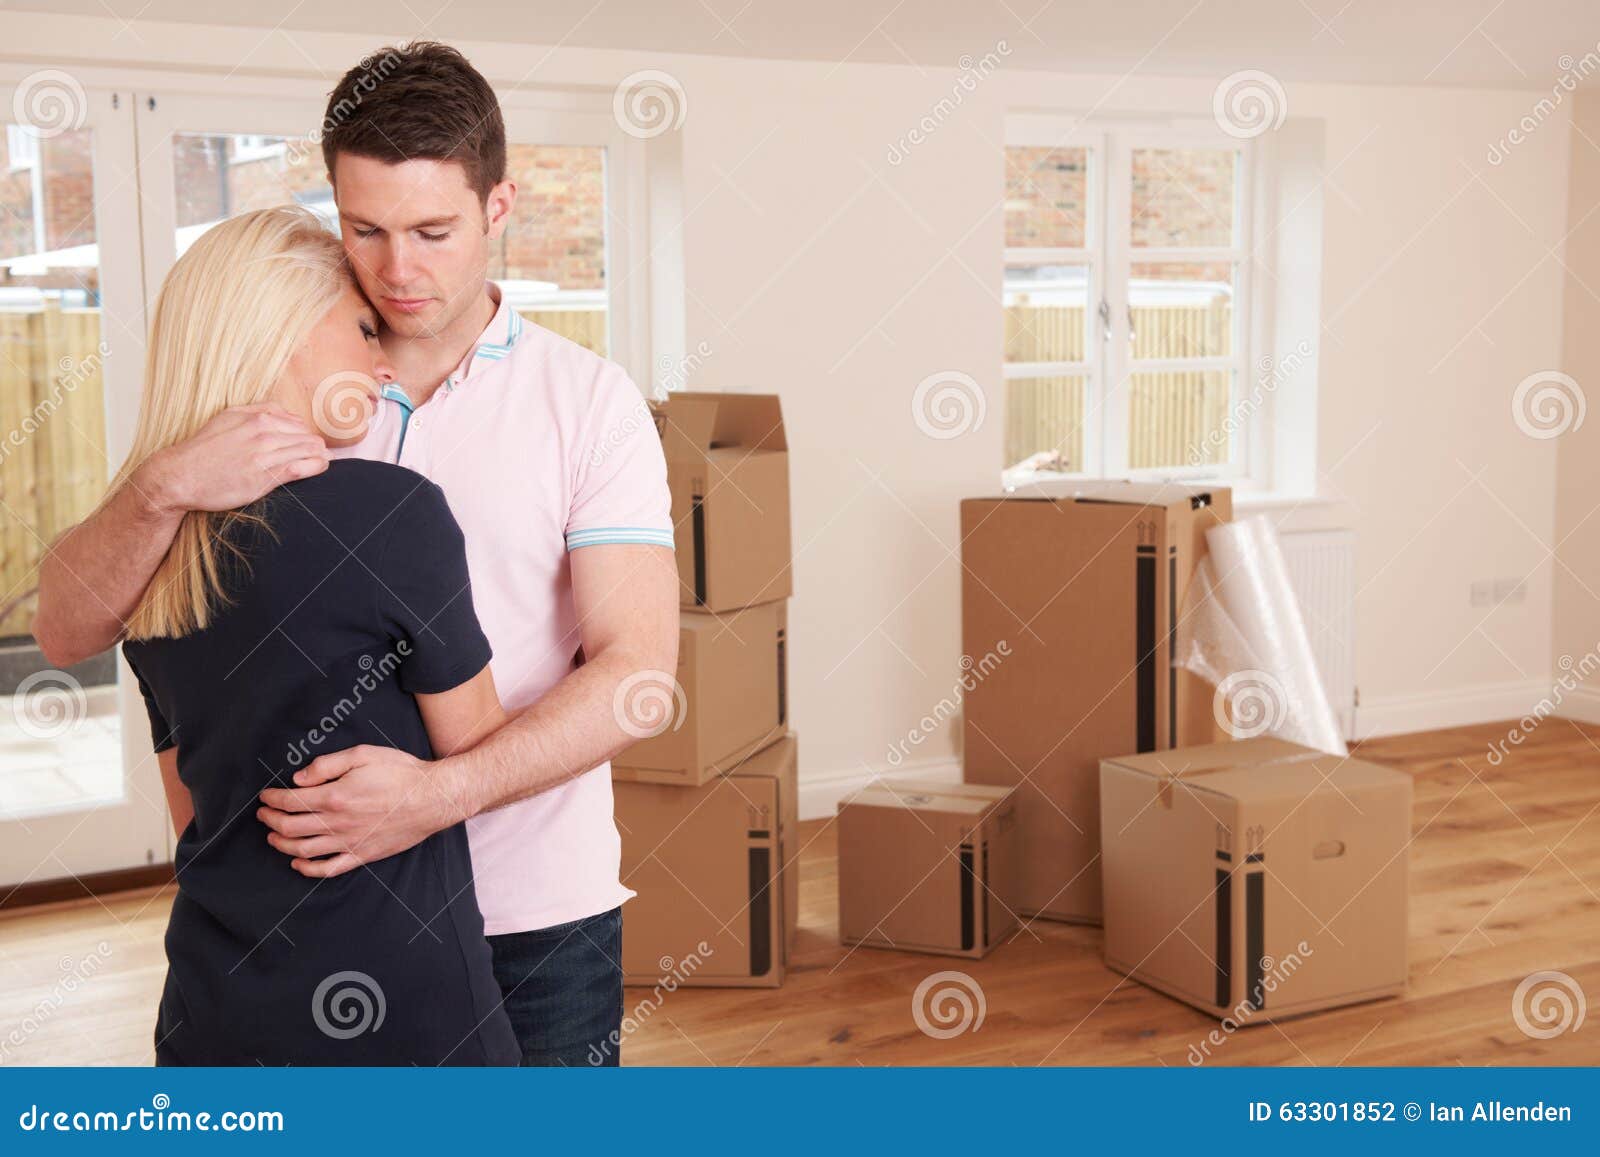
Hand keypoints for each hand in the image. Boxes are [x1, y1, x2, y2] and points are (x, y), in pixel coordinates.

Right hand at [137, 403, 328, 515]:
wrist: (181, 475)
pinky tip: (318, 468)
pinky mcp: (265, 477)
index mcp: (257, 418)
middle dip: (316, 447)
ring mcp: (265, 454)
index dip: (306, 435)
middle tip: (318, 456)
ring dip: (319, 457)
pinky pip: (301, 468)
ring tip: (320, 462)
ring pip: (310, 451)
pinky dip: (315, 467)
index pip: (299, 424)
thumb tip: (288, 413)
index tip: (306, 445)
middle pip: (308, 437)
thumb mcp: (229, 417)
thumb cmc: (204, 449)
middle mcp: (264, 433)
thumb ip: (260, 410)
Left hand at [256, 745, 469, 878]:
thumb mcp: (364, 754)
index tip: (265, 796)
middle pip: (290, 827)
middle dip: (270, 820)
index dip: (272, 799)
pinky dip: (307, 869)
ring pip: (303, 850)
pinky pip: (328, 869)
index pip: (290, 801)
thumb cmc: (401, 772)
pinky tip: (297, 863)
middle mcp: (338, 823)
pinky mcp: (362, 854)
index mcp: (335, 796)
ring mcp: (350, 842)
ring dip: (281, 844)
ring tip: (273, 836)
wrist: (433, 797)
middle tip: (263, 814)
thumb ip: (328, 764)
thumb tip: (299, 777)